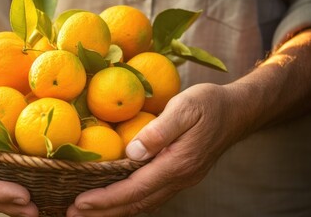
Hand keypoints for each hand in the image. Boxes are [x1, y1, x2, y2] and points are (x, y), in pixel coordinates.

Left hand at [67, 83, 246, 215]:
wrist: (238, 111)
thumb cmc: (209, 104)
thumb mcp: (185, 107)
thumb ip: (160, 130)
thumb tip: (132, 152)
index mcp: (178, 163)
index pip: (135, 189)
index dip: (106, 198)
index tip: (80, 203)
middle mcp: (179, 178)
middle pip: (136, 204)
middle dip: (103, 212)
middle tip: (72, 214)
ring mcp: (180, 180)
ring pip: (143, 204)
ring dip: (114, 211)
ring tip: (86, 213)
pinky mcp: (179, 175)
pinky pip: (150, 196)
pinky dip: (129, 202)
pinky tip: (114, 201)